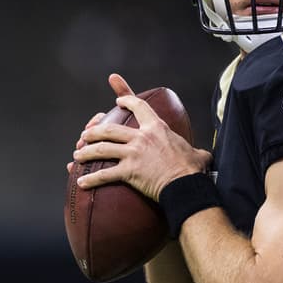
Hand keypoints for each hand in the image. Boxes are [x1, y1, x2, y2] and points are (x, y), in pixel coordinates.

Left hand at [73, 73, 210, 200]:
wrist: (186, 185)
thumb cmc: (193, 170)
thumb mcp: (197, 154)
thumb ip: (197, 152)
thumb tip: (205, 157)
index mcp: (156, 128)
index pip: (138, 105)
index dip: (126, 98)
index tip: (117, 98)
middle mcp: (142, 137)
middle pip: (109, 128)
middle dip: (93, 131)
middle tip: (84, 136)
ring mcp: (133, 154)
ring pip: (101, 148)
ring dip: (85, 152)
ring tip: (77, 157)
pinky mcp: (129, 171)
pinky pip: (104, 174)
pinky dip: (90, 178)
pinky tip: (81, 182)